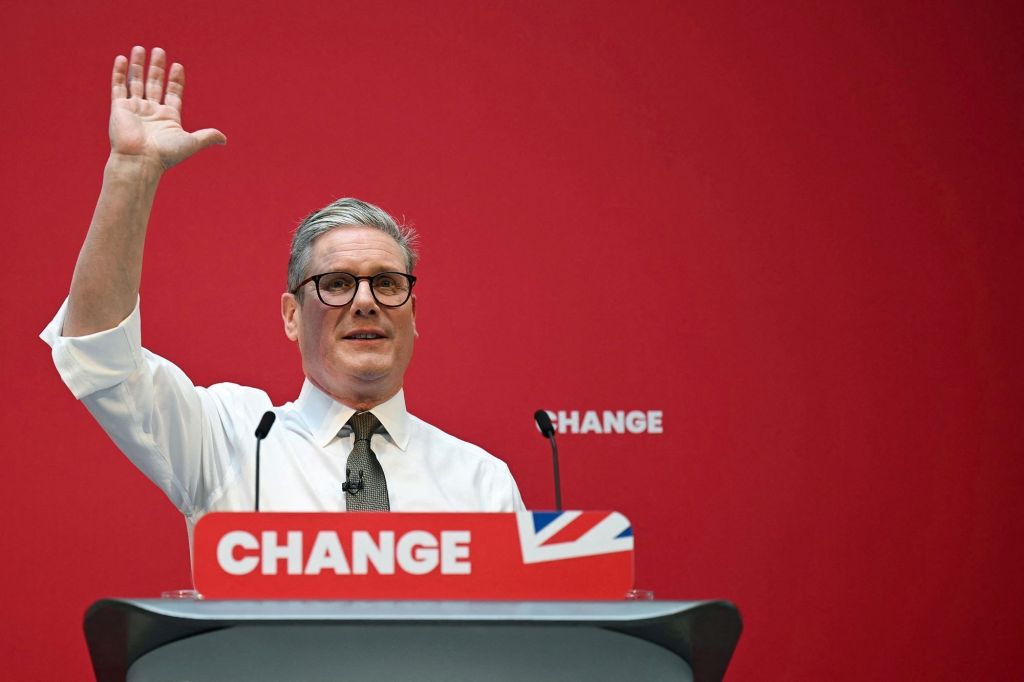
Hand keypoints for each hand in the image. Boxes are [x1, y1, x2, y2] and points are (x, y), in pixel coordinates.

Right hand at [109, 46, 225, 169]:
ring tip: (140, 48)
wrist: (140, 161)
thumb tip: (224, 139)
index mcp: (169, 117)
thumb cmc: (166, 154)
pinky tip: (122, 58)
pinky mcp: (119, 108)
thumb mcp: (191, 142)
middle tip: (159, 50)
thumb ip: (207, 137)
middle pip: (155, 83)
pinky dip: (120, 73)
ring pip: (136, 81)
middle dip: (157, 67)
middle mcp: (151, 111)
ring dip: (138, 65)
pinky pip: (119, 86)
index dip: (176, 80)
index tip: (178, 66)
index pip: (173, 93)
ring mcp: (135, 108)